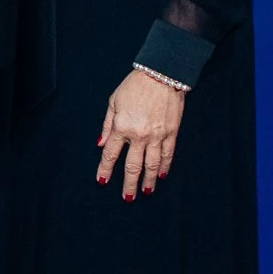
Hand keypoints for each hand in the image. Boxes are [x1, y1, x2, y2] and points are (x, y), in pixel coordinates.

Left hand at [96, 70, 185, 199]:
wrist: (161, 75)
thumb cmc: (134, 86)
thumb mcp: (113, 102)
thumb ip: (107, 125)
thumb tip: (101, 144)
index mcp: (121, 127)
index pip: (111, 155)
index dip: (105, 169)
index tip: (102, 181)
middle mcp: (138, 135)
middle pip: (132, 166)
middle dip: (128, 184)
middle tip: (127, 198)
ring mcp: (156, 136)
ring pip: (152, 164)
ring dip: (149, 180)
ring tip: (146, 192)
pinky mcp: (171, 133)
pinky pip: (167, 154)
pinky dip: (165, 166)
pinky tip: (162, 175)